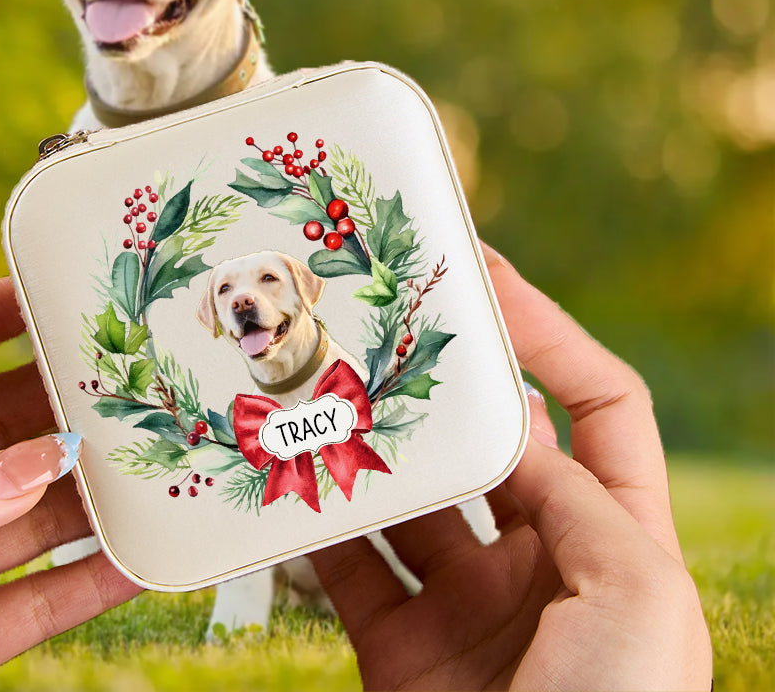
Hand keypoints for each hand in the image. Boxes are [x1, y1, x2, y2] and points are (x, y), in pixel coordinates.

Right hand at [311, 247, 711, 690]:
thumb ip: (578, 500)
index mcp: (617, 540)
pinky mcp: (401, 646)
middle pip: (486, 441)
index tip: (483, 276)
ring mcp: (466, 601)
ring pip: (406, 496)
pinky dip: (314, 527)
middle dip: (435, 382)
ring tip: (318, 387)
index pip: (595, 403)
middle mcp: (542, 560)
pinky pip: (350, 566)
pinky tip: (285, 482)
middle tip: (378, 320)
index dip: (548, 333)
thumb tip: (511, 429)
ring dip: (363, 446)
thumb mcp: (637, 601)